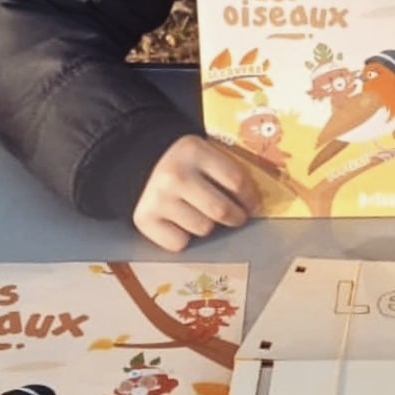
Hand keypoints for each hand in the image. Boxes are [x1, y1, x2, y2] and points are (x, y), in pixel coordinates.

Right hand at [133, 135, 260, 250]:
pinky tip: (180, 221)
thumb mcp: (204, 153)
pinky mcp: (144, 219)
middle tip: (237, 217)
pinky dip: (182, 236)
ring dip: (207, 225)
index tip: (253, 205)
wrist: (138, 159)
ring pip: (203, 229)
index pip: (236, 181)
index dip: (250, 198)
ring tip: (201, 212)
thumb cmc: (183, 160)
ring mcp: (159, 199)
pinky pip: (179, 243)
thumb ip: (225, 169)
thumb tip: (256, 203)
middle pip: (221, 210)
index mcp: (194, 151)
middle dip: (236, 217)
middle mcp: (175, 175)